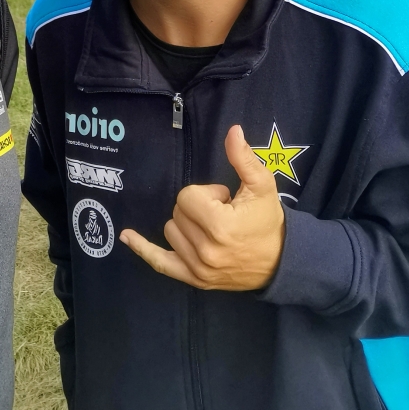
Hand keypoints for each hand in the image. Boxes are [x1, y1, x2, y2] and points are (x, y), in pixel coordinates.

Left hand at [120, 125, 284, 290]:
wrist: (281, 262)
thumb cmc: (268, 220)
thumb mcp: (262, 185)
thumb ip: (243, 158)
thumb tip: (232, 130)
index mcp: (219, 226)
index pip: (187, 196)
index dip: (207, 193)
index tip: (225, 200)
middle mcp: (205, 250)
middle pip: (177, 212)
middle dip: (198, 208)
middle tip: (223, 214)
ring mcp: (198, 268)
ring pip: (170, 231)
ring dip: (187, 225)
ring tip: (215, 229)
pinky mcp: (194, 279)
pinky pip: (160, 263)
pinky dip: (143, 249)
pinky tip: (127, 236)